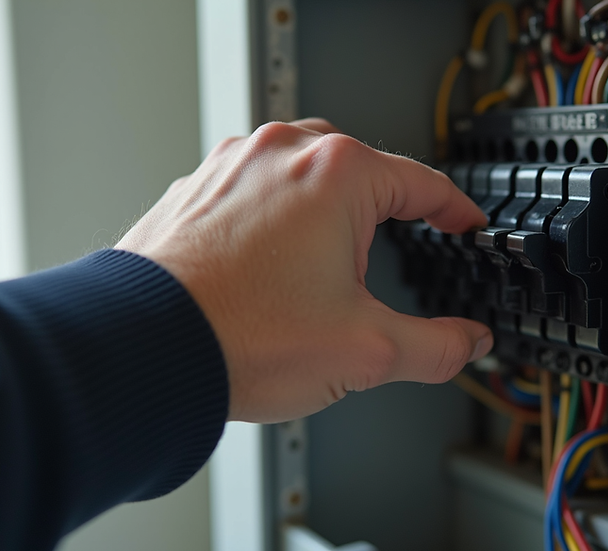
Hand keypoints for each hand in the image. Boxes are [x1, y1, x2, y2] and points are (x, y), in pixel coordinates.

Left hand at [116, 118, 492, 422]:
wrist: (141, 347)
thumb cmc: (239, 335)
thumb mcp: (366, 351)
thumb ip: (435, 346)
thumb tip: (466, 342)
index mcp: (337, 173)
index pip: (422, 183)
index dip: (454, 211)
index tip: (464, 225)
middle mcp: (281, 153)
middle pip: (361, 173)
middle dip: (378, 216)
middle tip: (376, 271)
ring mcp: (231, 166)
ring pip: (302, 178)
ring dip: (321, 217)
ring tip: (311, 281)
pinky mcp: (195, 187)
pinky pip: (253, 191)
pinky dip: (272, 221)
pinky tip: (265, 272)